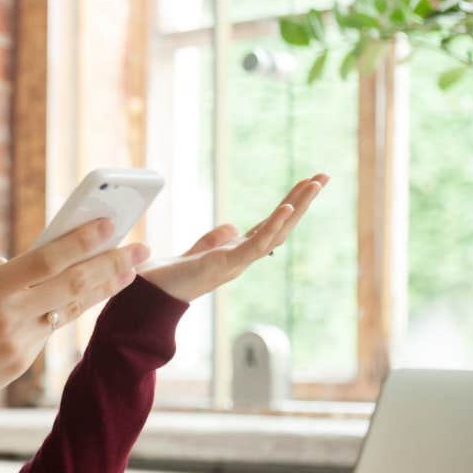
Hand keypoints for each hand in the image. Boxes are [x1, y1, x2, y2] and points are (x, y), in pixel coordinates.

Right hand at [0, 219, 150, 418]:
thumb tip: (24, 262)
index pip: (48, 259)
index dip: (82, 241)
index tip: (110, 224)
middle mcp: (10, 317)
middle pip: (73, 285)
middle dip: (111, 265)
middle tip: (141, 249)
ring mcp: (20, 344)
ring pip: (69, 309)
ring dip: (101, 289)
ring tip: (129, 271)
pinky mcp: (22, 363)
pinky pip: (47, 329)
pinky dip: (63, 310)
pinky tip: (82, 295)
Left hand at [139, 174, 328, 302]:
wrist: (149, 296)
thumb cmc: (169, 278)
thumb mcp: (196, 252)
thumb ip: (214, 240)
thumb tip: (232, 227)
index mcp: (236, 252)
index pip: (269, 224)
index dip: (289, 205)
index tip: (306, 183)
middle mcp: (242, 258)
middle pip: (280, 226)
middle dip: (303, 202)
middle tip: (323, 176)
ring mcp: (237, 263)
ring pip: (276, 233)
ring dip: (297, 207)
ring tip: (315, 183)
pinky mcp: (225, 266)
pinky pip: (256, 245)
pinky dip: (273, 226)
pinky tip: (287, 207)